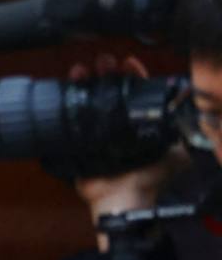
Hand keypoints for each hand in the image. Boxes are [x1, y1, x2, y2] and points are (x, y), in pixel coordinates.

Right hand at [71, 57, 189, 245]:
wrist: (123, 197)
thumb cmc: (151, 177)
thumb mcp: (178, 152)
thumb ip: (184, 132)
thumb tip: (189, 106)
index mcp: (139, 123)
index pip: (136, 92)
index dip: (133, 76)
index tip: (129, 63)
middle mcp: (116, 123)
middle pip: (110, 89)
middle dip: (108, 72)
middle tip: (106, 62)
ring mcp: (94, 128)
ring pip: (90, 96)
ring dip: (88, 77)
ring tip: (86, 66)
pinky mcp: (76, 135)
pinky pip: (70, 111)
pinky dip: (69, 93)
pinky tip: (72, 78)